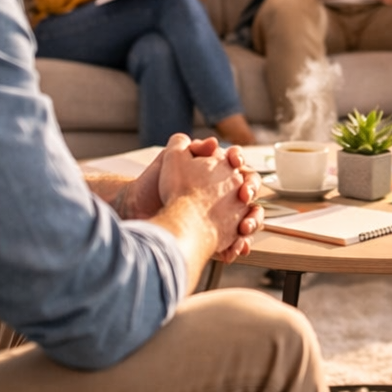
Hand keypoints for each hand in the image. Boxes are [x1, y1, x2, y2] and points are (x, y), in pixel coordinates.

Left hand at [151, 135, 263, 263]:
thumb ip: (190, 147)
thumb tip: (213, 142)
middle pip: (249, 189)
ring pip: (249, 218)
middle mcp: (221, 192)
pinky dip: (238, 246)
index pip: (236, 163)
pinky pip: (236, 241)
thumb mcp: (170, 159)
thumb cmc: (152, 184)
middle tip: (243, 196)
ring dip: (252, 221)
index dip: (239, 161)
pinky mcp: (217, 237)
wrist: (139, 211)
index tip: (234, 162)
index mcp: (212, 171)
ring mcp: (222, 215)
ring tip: (243, 228)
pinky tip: (234, 249)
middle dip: (251, 191)